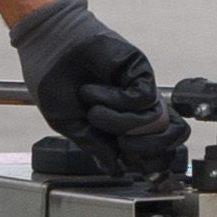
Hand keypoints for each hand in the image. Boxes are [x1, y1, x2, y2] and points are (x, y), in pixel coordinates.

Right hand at [9, 0, 185, 179]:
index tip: (132, 166)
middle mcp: (134, 111)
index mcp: (120, 128)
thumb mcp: (69, 124)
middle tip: (120, 144)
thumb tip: (116, 170)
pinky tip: (95, 92)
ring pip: (157, 121)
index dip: (150, 163)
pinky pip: (144, 98)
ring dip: (123, 124)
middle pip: (167, 139)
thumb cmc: (53, 81)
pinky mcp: (140, 71)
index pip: (153, 151)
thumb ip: (95, 147)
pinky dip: (118, 101)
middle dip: (146, 150)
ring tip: (95, 113)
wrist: (48, 46)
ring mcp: (139, 91)